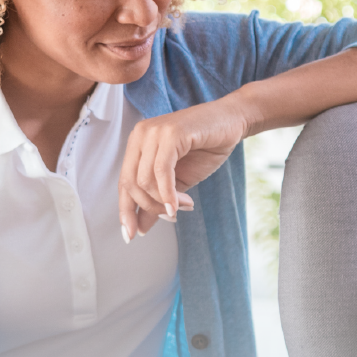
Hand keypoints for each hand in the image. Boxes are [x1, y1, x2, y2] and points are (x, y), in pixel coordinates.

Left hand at [118, 95, 247, 238]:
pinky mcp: (171, 133)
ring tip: (183, 206)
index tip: (132, 234)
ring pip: (145, 180)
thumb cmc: (206, 147)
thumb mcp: (179, 180)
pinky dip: (169, 194)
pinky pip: (162, 172)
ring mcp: (154, 132)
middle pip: (131, 184)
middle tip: (171, 217)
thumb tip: (140, 228)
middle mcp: (140, 135)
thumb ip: (158, 200)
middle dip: (149, 208)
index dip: (126, 211)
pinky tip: (180, 204)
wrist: (232, 122)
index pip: (124, 183)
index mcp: (138, 144)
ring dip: (164, 202)